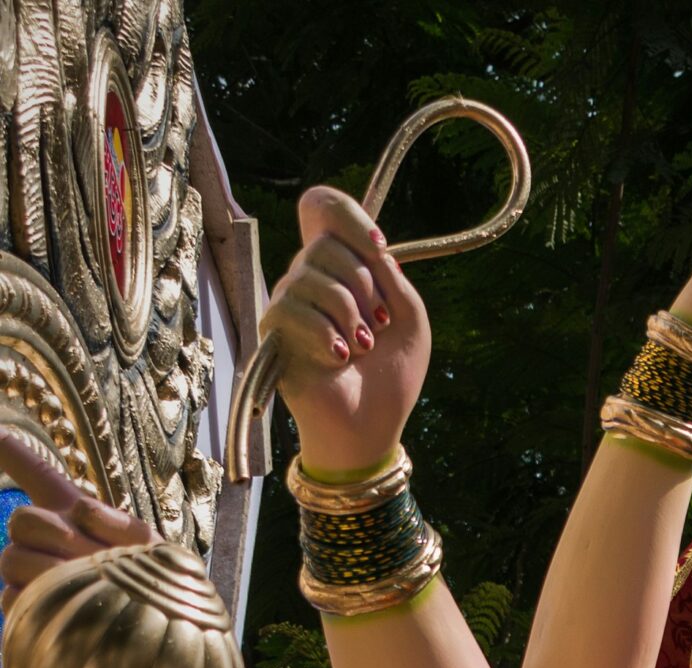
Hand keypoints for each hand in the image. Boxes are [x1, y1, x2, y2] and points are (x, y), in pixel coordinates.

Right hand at [0, 429, 151, 611]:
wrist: (159, 632)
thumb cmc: (156, 585)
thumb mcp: (147, 547)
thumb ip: (116, 522)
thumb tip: (78, 510)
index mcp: (75, 512)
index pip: (34, 471)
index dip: (8, 449)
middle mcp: (50, 539)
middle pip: (22, 520)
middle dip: (53, 536)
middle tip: (89, 558)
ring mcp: (35, 574)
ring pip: (13, 559)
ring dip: (48, 572)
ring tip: (84, 588)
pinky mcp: (29, 610)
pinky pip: (11, 598)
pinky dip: (36, 603)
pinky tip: (64, 609)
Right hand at [261, 188, 429, 474]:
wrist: (371, 428)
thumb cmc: (391, 377)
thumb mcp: (410, 319)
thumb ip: (392, 276)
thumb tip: (370, 245)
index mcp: (344, 268)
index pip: (325, 209)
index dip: (348, 216)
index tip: (380, 248)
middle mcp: (312, 278)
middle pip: (326, 243)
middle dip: (364, 285)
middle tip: (379, 326)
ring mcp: (291, 302)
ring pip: (312, 274)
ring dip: (350, 315)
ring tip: (362, 348)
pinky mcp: (275, 331)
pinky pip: (293, 307)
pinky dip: (326, 333)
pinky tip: (341, 358)